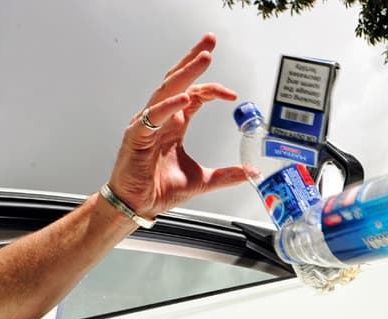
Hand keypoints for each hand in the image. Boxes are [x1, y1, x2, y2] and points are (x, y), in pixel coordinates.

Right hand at [106, 33, 247, 219]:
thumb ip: (227, 174)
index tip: (232, 94)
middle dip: (194, 60)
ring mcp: (147, 125)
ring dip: (185, 73)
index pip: (194, 94)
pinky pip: (152, 116)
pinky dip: (168, 105)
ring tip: (202, 59)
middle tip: (209, 43)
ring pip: (167, 90)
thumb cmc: (159, 188)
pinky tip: (183, 99)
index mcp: (175, 124)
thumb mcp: (203, 180)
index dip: (213, 89)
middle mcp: (161, 118)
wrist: (138, 205)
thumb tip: (250, 172)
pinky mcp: (136, 137)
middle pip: (178, 80)